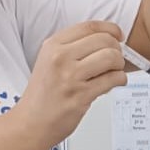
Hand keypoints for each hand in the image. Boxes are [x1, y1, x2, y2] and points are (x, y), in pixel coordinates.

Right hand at [18, 20, 127, 142]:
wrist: (30, 123)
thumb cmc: (42, 95)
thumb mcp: (48, 61)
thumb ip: (73, 48)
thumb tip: (106, 40)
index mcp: (52, 46)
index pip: (89, 27)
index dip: (110, 29)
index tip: (117, 35)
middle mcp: (60, 58)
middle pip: (104, 40)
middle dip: (116, 49)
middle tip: (115, 59)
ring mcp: (71, 76)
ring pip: (111, 57)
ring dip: (119, 65)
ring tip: (113, 72)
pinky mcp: (81, 95)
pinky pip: (113, 79)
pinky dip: (120, 80)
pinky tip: (113, 83)